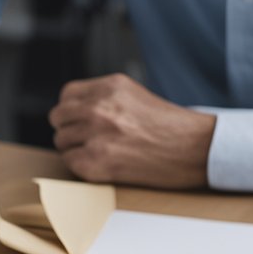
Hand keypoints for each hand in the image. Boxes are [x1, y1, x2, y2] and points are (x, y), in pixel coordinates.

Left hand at [49, 73, 216, 187]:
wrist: (194, 149)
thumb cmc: (170, 127)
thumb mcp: (134, 96)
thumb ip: (104, 98)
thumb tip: (73, 111)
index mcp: (110, 86)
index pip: (67, 95)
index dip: (72, 110)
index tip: (80, 120)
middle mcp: (100, 107)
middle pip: (58, 117)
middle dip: (70, 129)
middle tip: (88, 139)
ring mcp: (97, 134)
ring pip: (61, 141)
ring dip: (75, 149)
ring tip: (100, 153)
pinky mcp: (96, 162)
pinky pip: (70, 162)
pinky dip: (82, 167)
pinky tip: (103, 165)